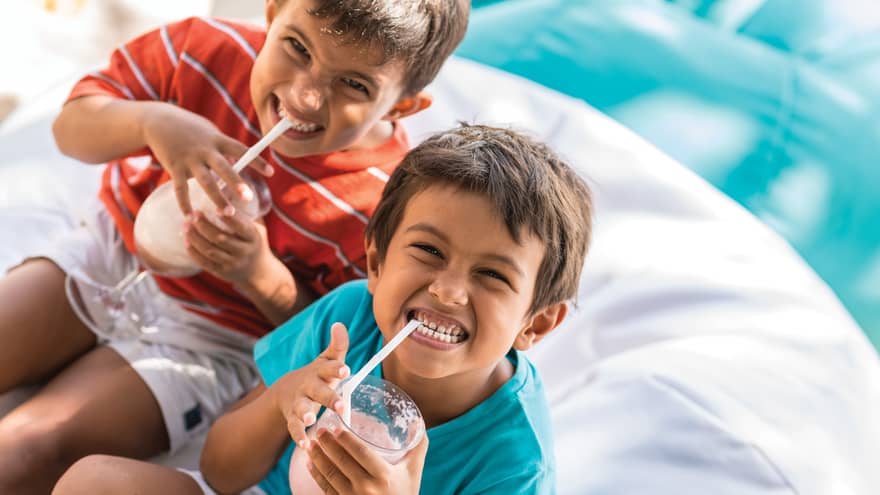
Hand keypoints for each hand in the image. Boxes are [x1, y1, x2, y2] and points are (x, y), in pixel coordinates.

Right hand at [141, 103, 272, 214]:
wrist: (158, 120)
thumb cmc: (190, 128)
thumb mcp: (210, 132)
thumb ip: (224, 149)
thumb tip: (240, 164)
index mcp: (217, 140)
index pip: (241, 150)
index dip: (256, 161)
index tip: (271, 173)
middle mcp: (205, 150)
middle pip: (224, 168)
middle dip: (236, 183)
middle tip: (249, 198)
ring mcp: (189, 159)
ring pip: (205, 182)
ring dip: (217, 198)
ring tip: (228, 213)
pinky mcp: (174, 167)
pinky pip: (180, 189)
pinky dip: (184, 204)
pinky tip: (190, 217)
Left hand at [183, 212, 272, 285]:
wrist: (258, 272)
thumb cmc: (254, 242)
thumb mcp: (257, 228)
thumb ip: (245, 214)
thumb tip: (228, 190)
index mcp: (253, 238)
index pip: (241, 227)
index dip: (229, 219)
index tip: (217, 208)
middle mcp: (244, 251)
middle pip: (221, 238)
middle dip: (204, 225)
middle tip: (194, 214)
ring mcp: (232, 263)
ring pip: (210, 250)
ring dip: (195, 237)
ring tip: (185, 225)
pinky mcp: (222, 272)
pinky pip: (204, 262)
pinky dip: (193, 251)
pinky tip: (186, 240)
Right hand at [270, 323, 350, 448]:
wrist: (287, 390)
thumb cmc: (317, 375)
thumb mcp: (326, 360)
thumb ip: (337, 345)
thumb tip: (339, 324)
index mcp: (320, 371)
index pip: (329, 368)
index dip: (336, 368)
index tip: (345, 370)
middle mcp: (308, 386)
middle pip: (318, 391)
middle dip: (328, 397)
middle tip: (340, 405)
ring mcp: (298, 402)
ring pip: (301, 409)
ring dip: (306, 414)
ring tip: (311, 420)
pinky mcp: (292, 418)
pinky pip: (294, 428)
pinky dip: (299, 437)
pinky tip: (305, 446)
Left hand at [307, 426, 428, 494]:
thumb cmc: (406, 493)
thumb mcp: (414, 470)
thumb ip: (418, 446)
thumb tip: (418, 421)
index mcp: (384, 476)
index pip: (361, 452)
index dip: (346, 439)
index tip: (336, 427)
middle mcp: (367, 488)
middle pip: (342, 461)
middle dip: (327, 444)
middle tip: (319, 431)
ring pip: (330, 475)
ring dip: (317, 458)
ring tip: (310, 445)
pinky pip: (326, 489)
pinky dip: (316, 475)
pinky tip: (310, 464)